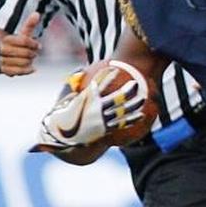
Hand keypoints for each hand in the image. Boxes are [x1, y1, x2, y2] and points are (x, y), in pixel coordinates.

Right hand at [0, 13, 41, 75]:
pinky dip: (26, 70)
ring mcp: (2, 61)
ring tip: (30, 59)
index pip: (24, 40)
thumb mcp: (21, 34)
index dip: (33, 43)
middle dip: (31, 53)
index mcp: (6, 40)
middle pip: (24, 52)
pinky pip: (17, 72)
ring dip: (29, 61)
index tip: (37, 45)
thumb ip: (29, 24)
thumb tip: (37, 14)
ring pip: (22, 62)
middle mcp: (2, 50)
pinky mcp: (3, 71)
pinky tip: (32, 68)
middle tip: (34, 53)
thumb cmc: (13, 44)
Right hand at [34, 66, 148, 150]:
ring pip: (122, 111)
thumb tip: (80, 69)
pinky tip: (142, 115)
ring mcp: (101, 119)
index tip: (115, 68)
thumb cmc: (63, 115)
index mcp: (86, 99)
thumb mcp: (65, 98)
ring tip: (143, 98)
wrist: (62, 137)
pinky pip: (121, 124)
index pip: (99, 84)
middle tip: (136, 84)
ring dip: (134, 104)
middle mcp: (96, 109)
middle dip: (127, 90)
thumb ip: (73, 83)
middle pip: (116, 98)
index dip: (108, 76)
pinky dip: (132, 119)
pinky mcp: (104, 129)